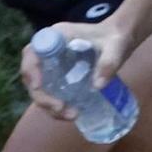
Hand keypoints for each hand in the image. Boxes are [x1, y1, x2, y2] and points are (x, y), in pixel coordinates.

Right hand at [21, 17, 135, 120]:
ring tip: (72, 115)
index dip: (31, 69)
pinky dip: (57, 106)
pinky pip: (50, 93)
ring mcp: (52, 65)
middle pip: (32, 75)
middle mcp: (49, 50)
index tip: (39, 87)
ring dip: (49, 105)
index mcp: (57, 36)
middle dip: (42, 96)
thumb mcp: (116, 46)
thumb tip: (98, 86)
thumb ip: (109, 62)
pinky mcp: (58, 76)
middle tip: (61, 109)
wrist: (120, 39)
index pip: (32, 52)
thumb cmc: (115, 38)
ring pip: (39, 88)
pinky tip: (72, 113)